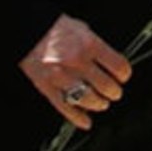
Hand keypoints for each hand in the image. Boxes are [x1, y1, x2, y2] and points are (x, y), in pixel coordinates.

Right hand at [19, 15, 131, 129]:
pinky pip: (65, 107)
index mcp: (89, 44)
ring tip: (102, 103)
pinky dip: (77, 117)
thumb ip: (96, 47)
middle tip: (115, 93)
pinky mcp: (46, 86)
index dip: (124, 74)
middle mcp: (77, 61)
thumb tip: (111, 63)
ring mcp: (61, 76)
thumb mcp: (83, 29)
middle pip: (106, 85)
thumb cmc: (56, 28)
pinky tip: (86, 122)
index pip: (118, 65)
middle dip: (114, 92)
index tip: (123, 77)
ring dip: (99, 104)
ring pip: (88, 98)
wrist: (27, 30)